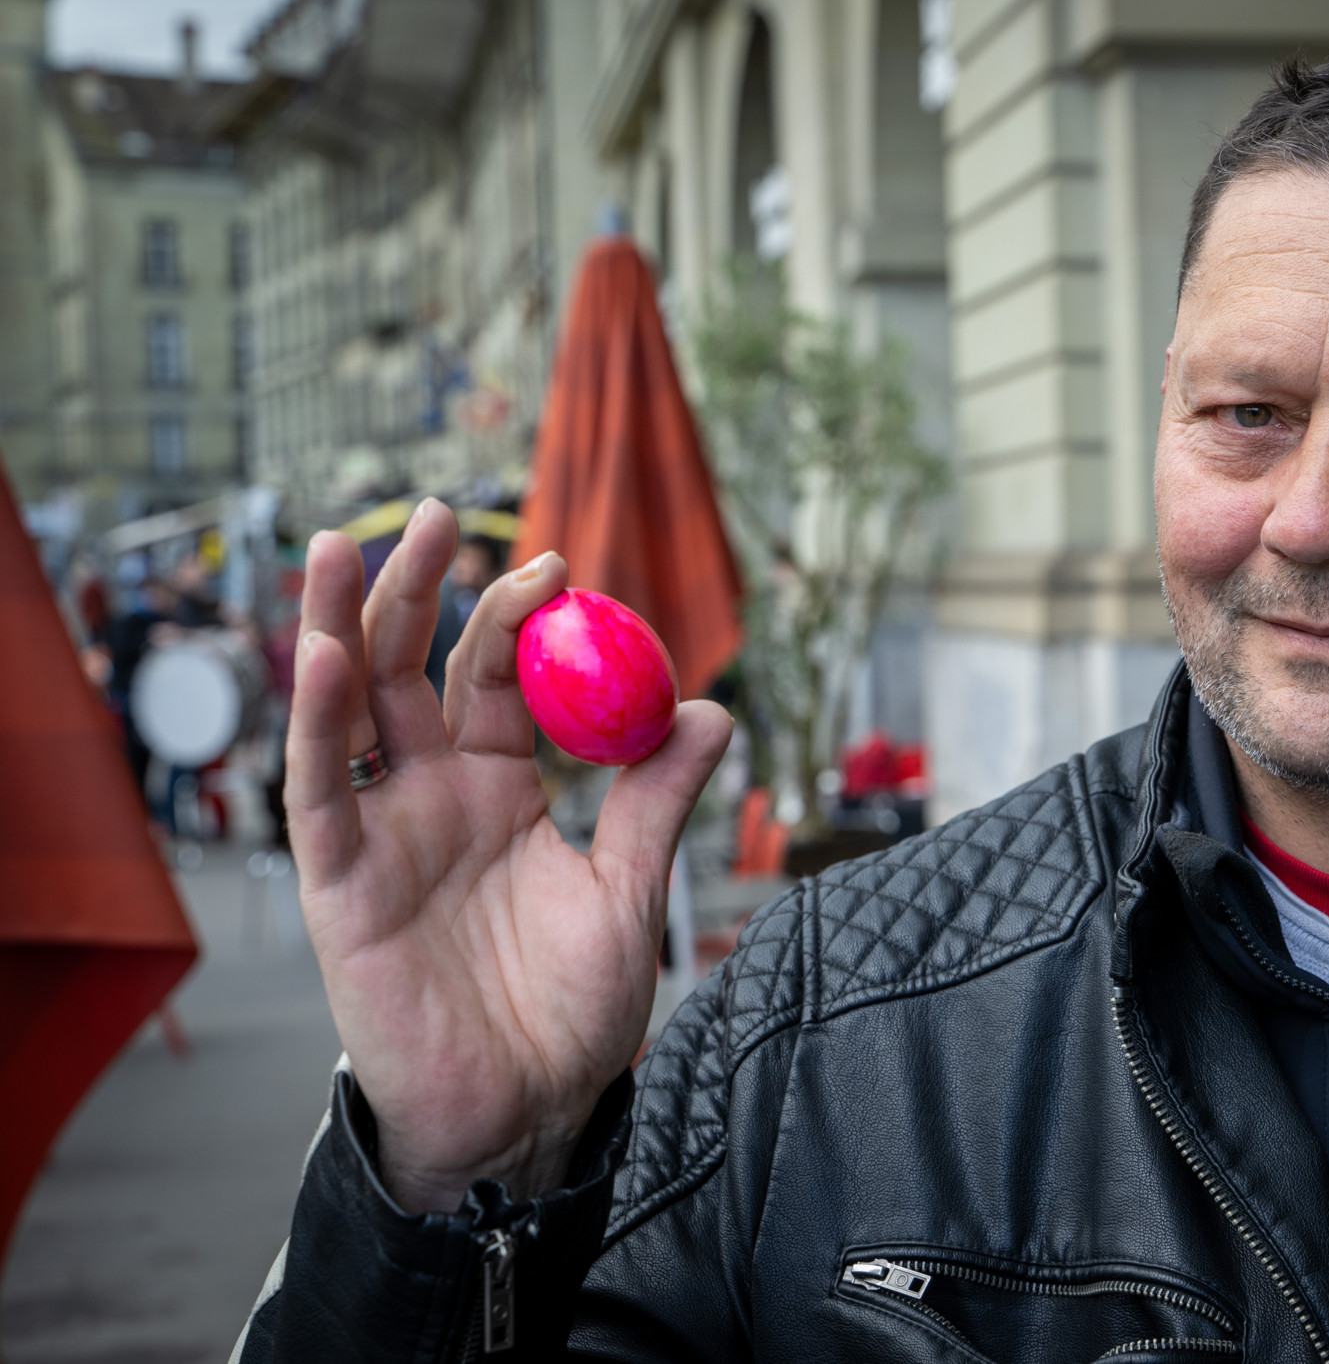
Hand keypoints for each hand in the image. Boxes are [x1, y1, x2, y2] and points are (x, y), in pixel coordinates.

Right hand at [284, 500, 731, 1212]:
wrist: (529, 1111)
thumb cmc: (571, 1011)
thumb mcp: (631, 891)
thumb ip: (658, 801)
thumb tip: (712, 709)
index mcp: (499, 789)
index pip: (493, 679)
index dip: (514, 618)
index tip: (558, 564)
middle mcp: (432, 798)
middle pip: (408, 671)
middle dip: (415, 592)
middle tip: (437, 514)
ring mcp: (382, 835)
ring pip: (346, 713)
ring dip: (337, 628)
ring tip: (335, 546)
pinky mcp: (341, 885)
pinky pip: (320, 795)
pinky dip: (317, 726)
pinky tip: (321, 657)